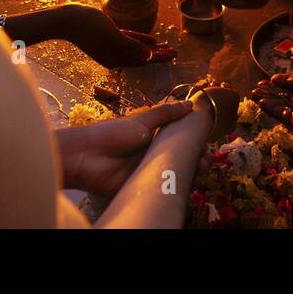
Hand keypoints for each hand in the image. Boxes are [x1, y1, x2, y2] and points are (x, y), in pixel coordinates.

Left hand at [56, 101, 193, 195]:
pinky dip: (176, 187)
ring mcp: (148, 172)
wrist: (87, 156)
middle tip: (206, 158)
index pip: (179, 141)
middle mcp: (152, 155)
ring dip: (190, 172)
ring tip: (200, 168)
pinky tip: (187, 182)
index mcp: (152, 138)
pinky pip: (162, 189)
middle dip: (197, 159)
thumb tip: (190, 104)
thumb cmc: (112, 134)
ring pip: (174, 174)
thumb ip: (166, 113)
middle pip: (180, 159)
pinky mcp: (143, 187)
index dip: (193, 142)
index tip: (206, 142)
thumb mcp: (142, 119)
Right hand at [59, 4, 175, 65]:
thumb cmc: (89, 26)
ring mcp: (111, 47)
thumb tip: (149, 57)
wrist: (68, 19)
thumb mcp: (113, 36)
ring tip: (168, 47)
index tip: (174, 55)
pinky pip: (129, 41)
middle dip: (159, 54)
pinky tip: (153, 39)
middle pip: (142, 56)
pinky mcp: (108, 37)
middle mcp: (114, 56)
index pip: (142, 60)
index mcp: (115, 59)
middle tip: (176, 53)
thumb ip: (132, 47)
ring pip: (137, 49)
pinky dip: (141, 41)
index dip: (159, 58)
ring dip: (153, 48)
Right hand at [250, 53, 292, 144]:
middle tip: (259, 85)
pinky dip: (271, 109)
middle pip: (290, 95)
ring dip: (269, 99)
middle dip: (274, 90)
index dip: (287, 80)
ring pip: (284, 105)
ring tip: (253, 92)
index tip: (273, 78)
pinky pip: (284, 116)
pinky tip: (259, 102)